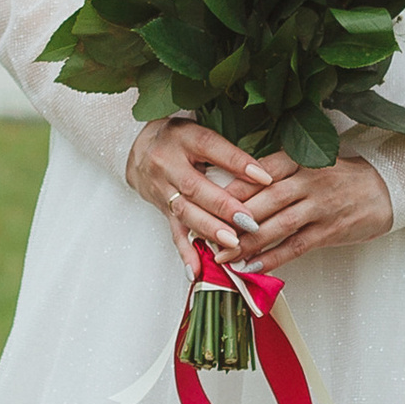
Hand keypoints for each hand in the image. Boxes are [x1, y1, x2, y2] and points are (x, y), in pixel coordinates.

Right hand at [129, 119, 282, 275]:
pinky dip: (186, 253)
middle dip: (223, 206)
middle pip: (194, 186)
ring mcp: (161, 188)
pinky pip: (174, 232)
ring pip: (184, 211)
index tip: (265, 178)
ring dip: (209, 230)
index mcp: (183, 137)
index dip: (238, 163)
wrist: (139, 149)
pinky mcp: (161, 209)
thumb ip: (228, 150)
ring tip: (231, 243)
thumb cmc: (180, 139)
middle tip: (249, 222)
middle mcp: (167, 162)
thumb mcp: (201, 132)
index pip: (211, 147)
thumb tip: (265, 174)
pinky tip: (196, 270)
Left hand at [208, 149, 391, 279]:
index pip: (260, 171)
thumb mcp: (311, 164)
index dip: (232, 188)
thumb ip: (279, 174)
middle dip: (232, 219)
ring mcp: (321, 206)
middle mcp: (309, 181)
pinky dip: (274, 258)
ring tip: (223, 258)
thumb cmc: (341, 177)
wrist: (387, 189)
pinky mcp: (331, 230)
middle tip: (204, 234)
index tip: (205, 200)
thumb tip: (236, 191)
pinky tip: (253, 268)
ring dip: (248, 243)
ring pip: (278, 225)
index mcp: (300, 160)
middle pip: (265, 200)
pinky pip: (297, 246)